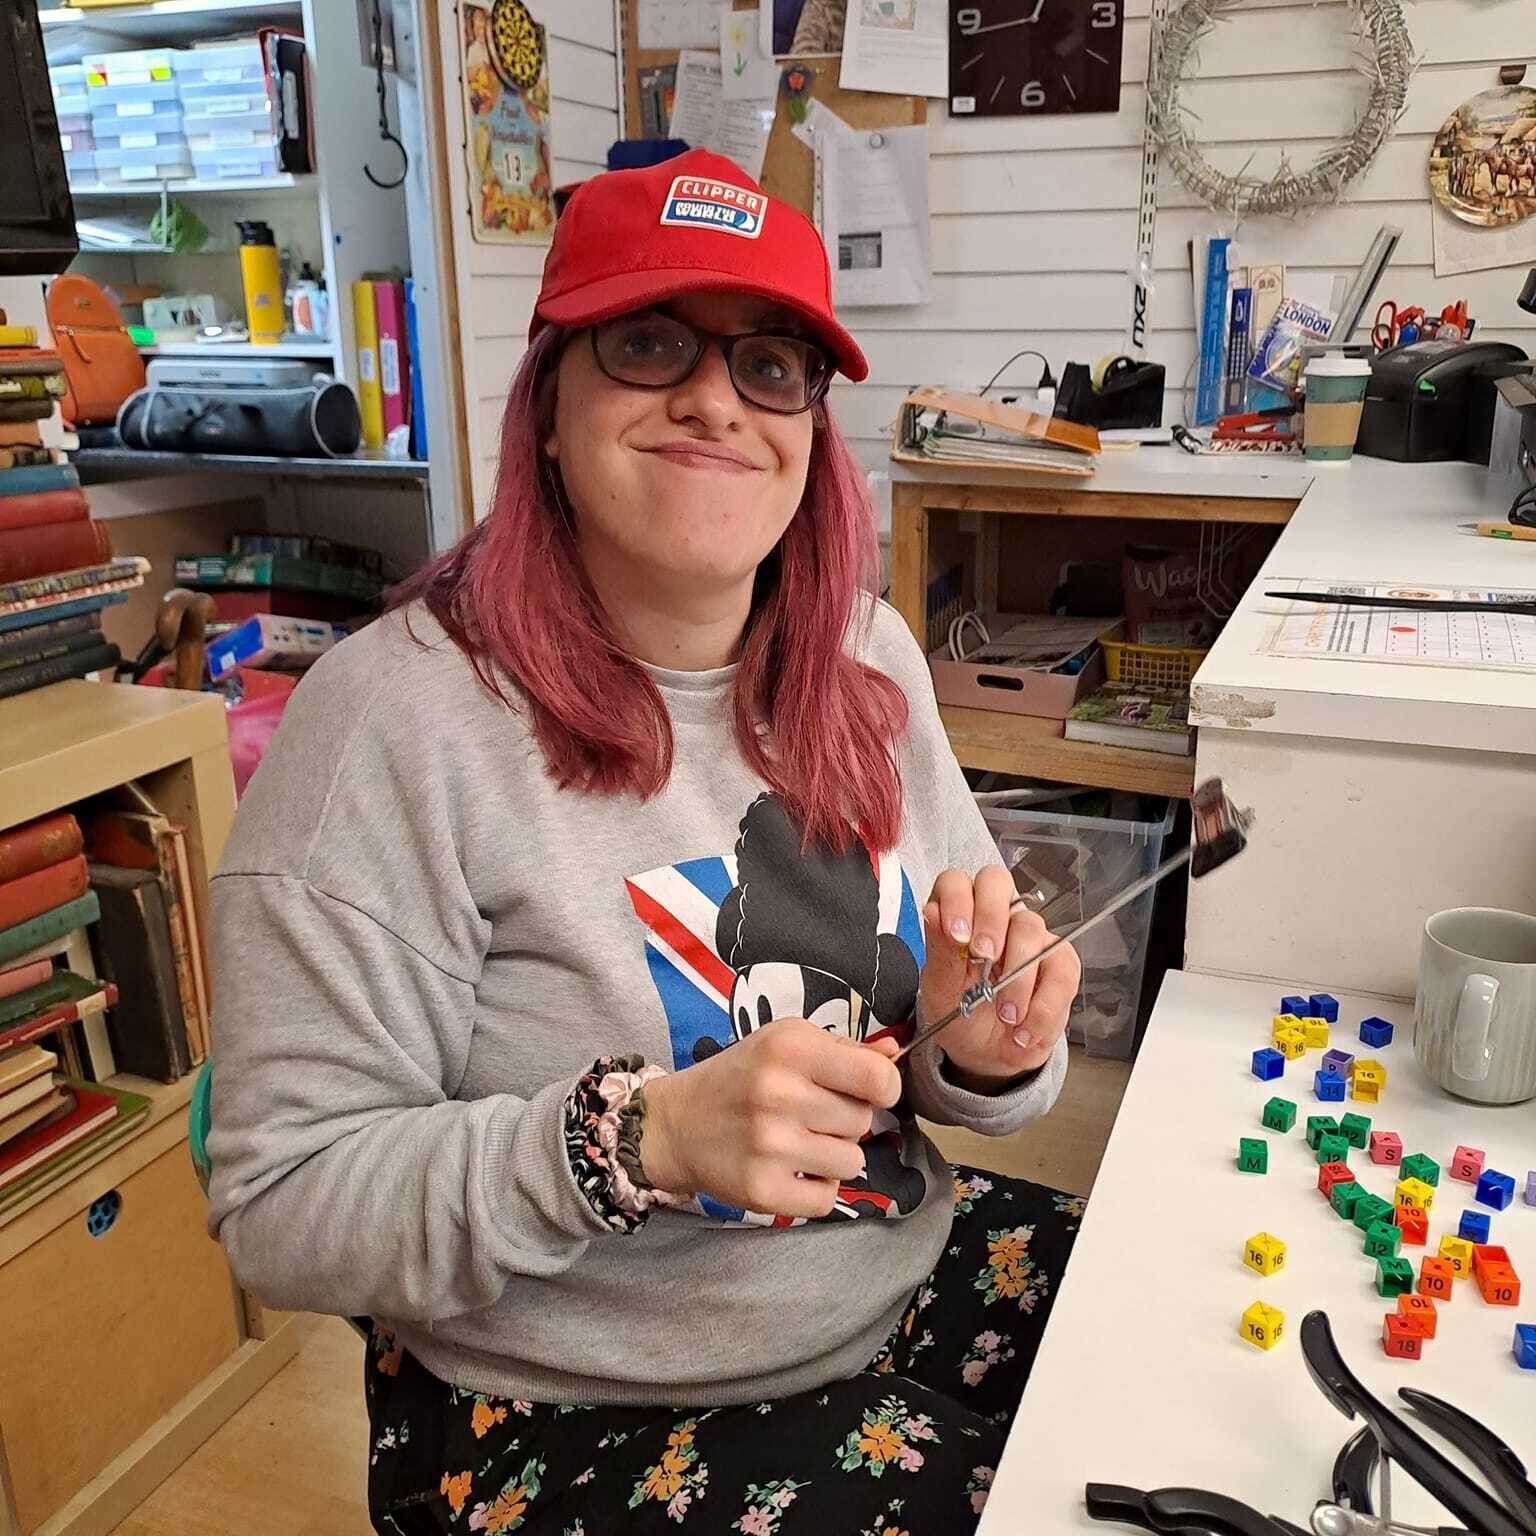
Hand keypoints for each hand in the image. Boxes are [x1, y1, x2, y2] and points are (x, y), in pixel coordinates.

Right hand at [641, 1019, 902, 1219]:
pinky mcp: (762, 1191)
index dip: (883, 1087)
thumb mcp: (785, 1043)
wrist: (677, 1123)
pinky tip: (791, 1169)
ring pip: (851, 1162)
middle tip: (811, 1114)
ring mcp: (770, 1146)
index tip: (868, 1090)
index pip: (878, 1078)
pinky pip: (827, 1198)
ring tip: (799, 1141)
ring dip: (833, 1156)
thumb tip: (893, 1053)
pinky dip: (815, 1188)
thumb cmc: (741, 1077)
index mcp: (790, 1049)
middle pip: (863, 1121)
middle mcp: (779, 1095)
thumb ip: (844, 1049)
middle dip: (846, 1120)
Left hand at [919, 866, 1080, 1086]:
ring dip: (1017, 977)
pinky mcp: (1058, 962)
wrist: (986, 1054)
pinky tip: (1024, 1027)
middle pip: (998, 882)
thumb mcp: (940, 992)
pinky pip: (1061, 969)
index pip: (956, 882)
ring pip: (1031, 927)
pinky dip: (1043, 1006)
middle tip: (985, 957)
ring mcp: (1029, 936)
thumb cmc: (959, 1016)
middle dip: (991, 918)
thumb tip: (934, 912)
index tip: (958, 935)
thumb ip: (941, 952)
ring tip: (1004, 1014)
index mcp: (957, 915)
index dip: (958, 900)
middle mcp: (994, 917)